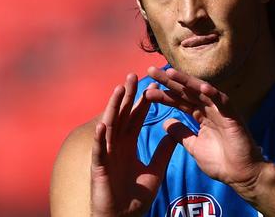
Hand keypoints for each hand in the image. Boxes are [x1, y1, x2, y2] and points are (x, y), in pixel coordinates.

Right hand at [90, 74, 176, 216]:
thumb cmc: (135, 198)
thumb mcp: (155, 171)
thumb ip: (163, 152)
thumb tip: (175, 134)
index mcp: (127, 145)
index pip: (135, 118)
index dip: (142, 102)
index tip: (151, 85)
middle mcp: (115, 146)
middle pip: (121, 116)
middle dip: (127, 96)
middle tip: (133, 75)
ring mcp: (105, 155)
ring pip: (109, 127)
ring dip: (113, 108)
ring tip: (119, 90)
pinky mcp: (99, 168)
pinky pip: (99, 150)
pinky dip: (100, 137)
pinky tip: (104, 123)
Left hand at [144, 67, 266, 193]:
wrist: (241, 176)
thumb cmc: (221, 162)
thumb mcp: (194, 147)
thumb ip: (181, 134)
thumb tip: (165, 123)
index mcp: (201, 115)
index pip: (179, 101)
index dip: (164, 95)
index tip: (147, 90)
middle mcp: (210, 109)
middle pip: (187, 91)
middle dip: (170, 81)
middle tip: (151, 71)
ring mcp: (221, 111)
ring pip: (202, 91)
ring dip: (187, 81)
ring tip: (170, 72)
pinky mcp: (233, 116)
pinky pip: (222, 101)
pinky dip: (213, 93)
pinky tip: (202, 86)